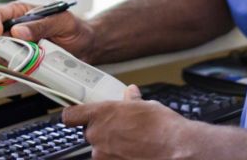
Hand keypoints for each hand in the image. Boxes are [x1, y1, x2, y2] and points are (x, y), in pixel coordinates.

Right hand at [0, 1, 95, 61]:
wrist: (86, 46)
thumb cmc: (73, 28)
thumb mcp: (61, 21)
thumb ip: (41, 25)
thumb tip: (19, 31)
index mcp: (21, 13)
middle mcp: (16, 30)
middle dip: (3, 46)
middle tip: (19, 50)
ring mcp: (20, 47)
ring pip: (2, 56)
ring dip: (14, 59)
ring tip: (34, 57)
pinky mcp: (25, 62)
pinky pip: (15, 68)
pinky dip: (22, 69)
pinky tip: (35, 66)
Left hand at [63, 85, 196, 159]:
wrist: (175, 149)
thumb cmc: (163, 128)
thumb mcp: (146, 106)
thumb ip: (132, 101)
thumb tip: (131, 94)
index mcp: (102, 114)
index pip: (71, 115)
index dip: (74, 115)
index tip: (78, 115)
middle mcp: (97, 134)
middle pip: (89, 133)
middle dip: (102, 132)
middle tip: (120, 130)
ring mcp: (102, 154)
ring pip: (100, 150)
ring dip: (111, 147)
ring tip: (131, 144)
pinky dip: (118, 157)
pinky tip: (133, 153)